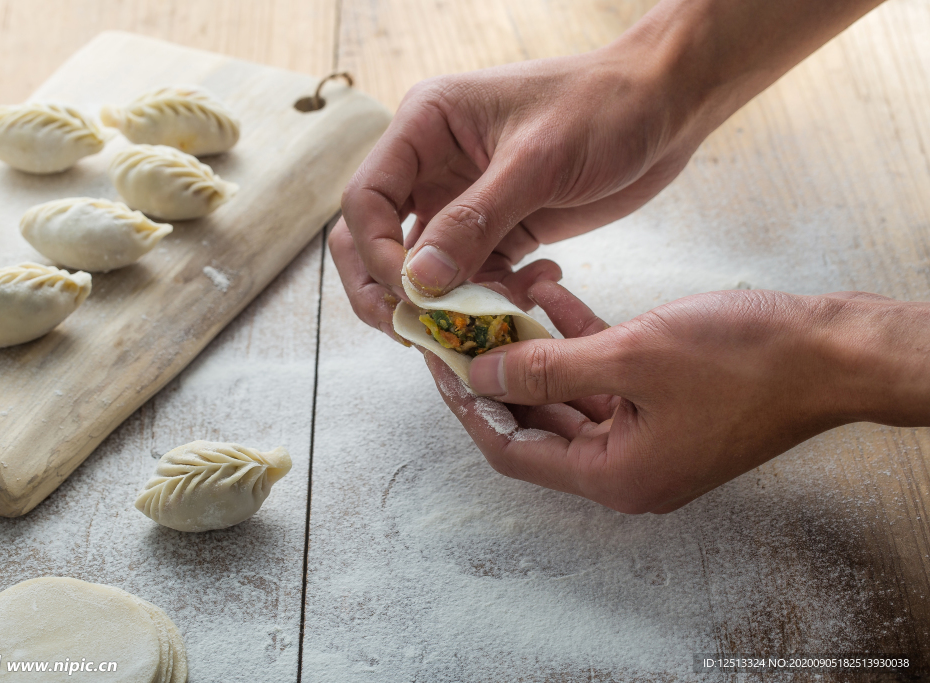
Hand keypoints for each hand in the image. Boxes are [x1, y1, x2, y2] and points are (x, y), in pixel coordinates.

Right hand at [331, 35, 703, 335]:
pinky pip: (471, 279)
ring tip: (494, 314)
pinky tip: (535, 287)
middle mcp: (432, 167)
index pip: (366, 200)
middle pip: (375, 239)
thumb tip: (419, 280)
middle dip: (388, 289)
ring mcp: (462, 202)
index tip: (414, 294)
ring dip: (446, 303)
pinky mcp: (497, 230)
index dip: (378, 254)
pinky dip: (491, 298)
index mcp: (425, 127)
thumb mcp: (536, 162)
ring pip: (421, 268)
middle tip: (416, 331)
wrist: (665, 108)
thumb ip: (474, 222)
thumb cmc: (603, 107)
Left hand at [425, 281, 929, 512]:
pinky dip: (577, 341)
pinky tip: (551, 296)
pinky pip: (604, 376)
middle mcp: (624, 466)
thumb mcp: (631, 357)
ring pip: (567, 395)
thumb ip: (548, 366)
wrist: (836, 352)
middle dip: (497, 373)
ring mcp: (647, 436)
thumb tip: (483, 372)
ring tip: (498, 303)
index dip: (469, 405)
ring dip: (535, 351)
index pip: (513, 449)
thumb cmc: (746, 362)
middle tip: (459, 328)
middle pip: (537, 422)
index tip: (439, 362)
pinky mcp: (666, 404)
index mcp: (613, 475)